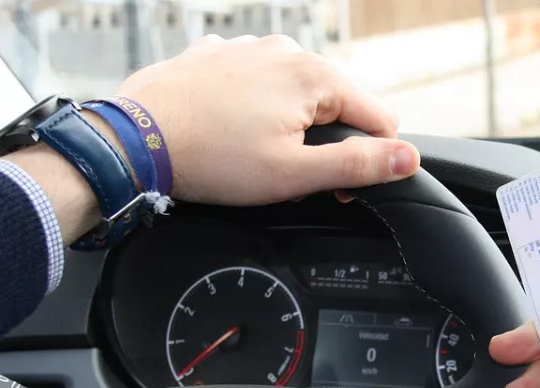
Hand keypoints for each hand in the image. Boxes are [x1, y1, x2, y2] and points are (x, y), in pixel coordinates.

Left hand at [118, 34, 419, 204]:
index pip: (378, 117)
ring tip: (252, 154)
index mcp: (314, 76)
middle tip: (289, 175)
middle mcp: (285, 50)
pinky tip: (229, 131)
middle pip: (336, 102)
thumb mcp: (294, 174)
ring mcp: (248, 48)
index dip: (368, 160)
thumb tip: (408, 157)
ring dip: (288, 123)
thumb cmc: (211, 159)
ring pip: (294, 92)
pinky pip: (254, 82)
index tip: (335, 187)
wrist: (132, 141)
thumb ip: (358, 165)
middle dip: (325, 140)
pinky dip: (252, 107)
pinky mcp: (216, 56)